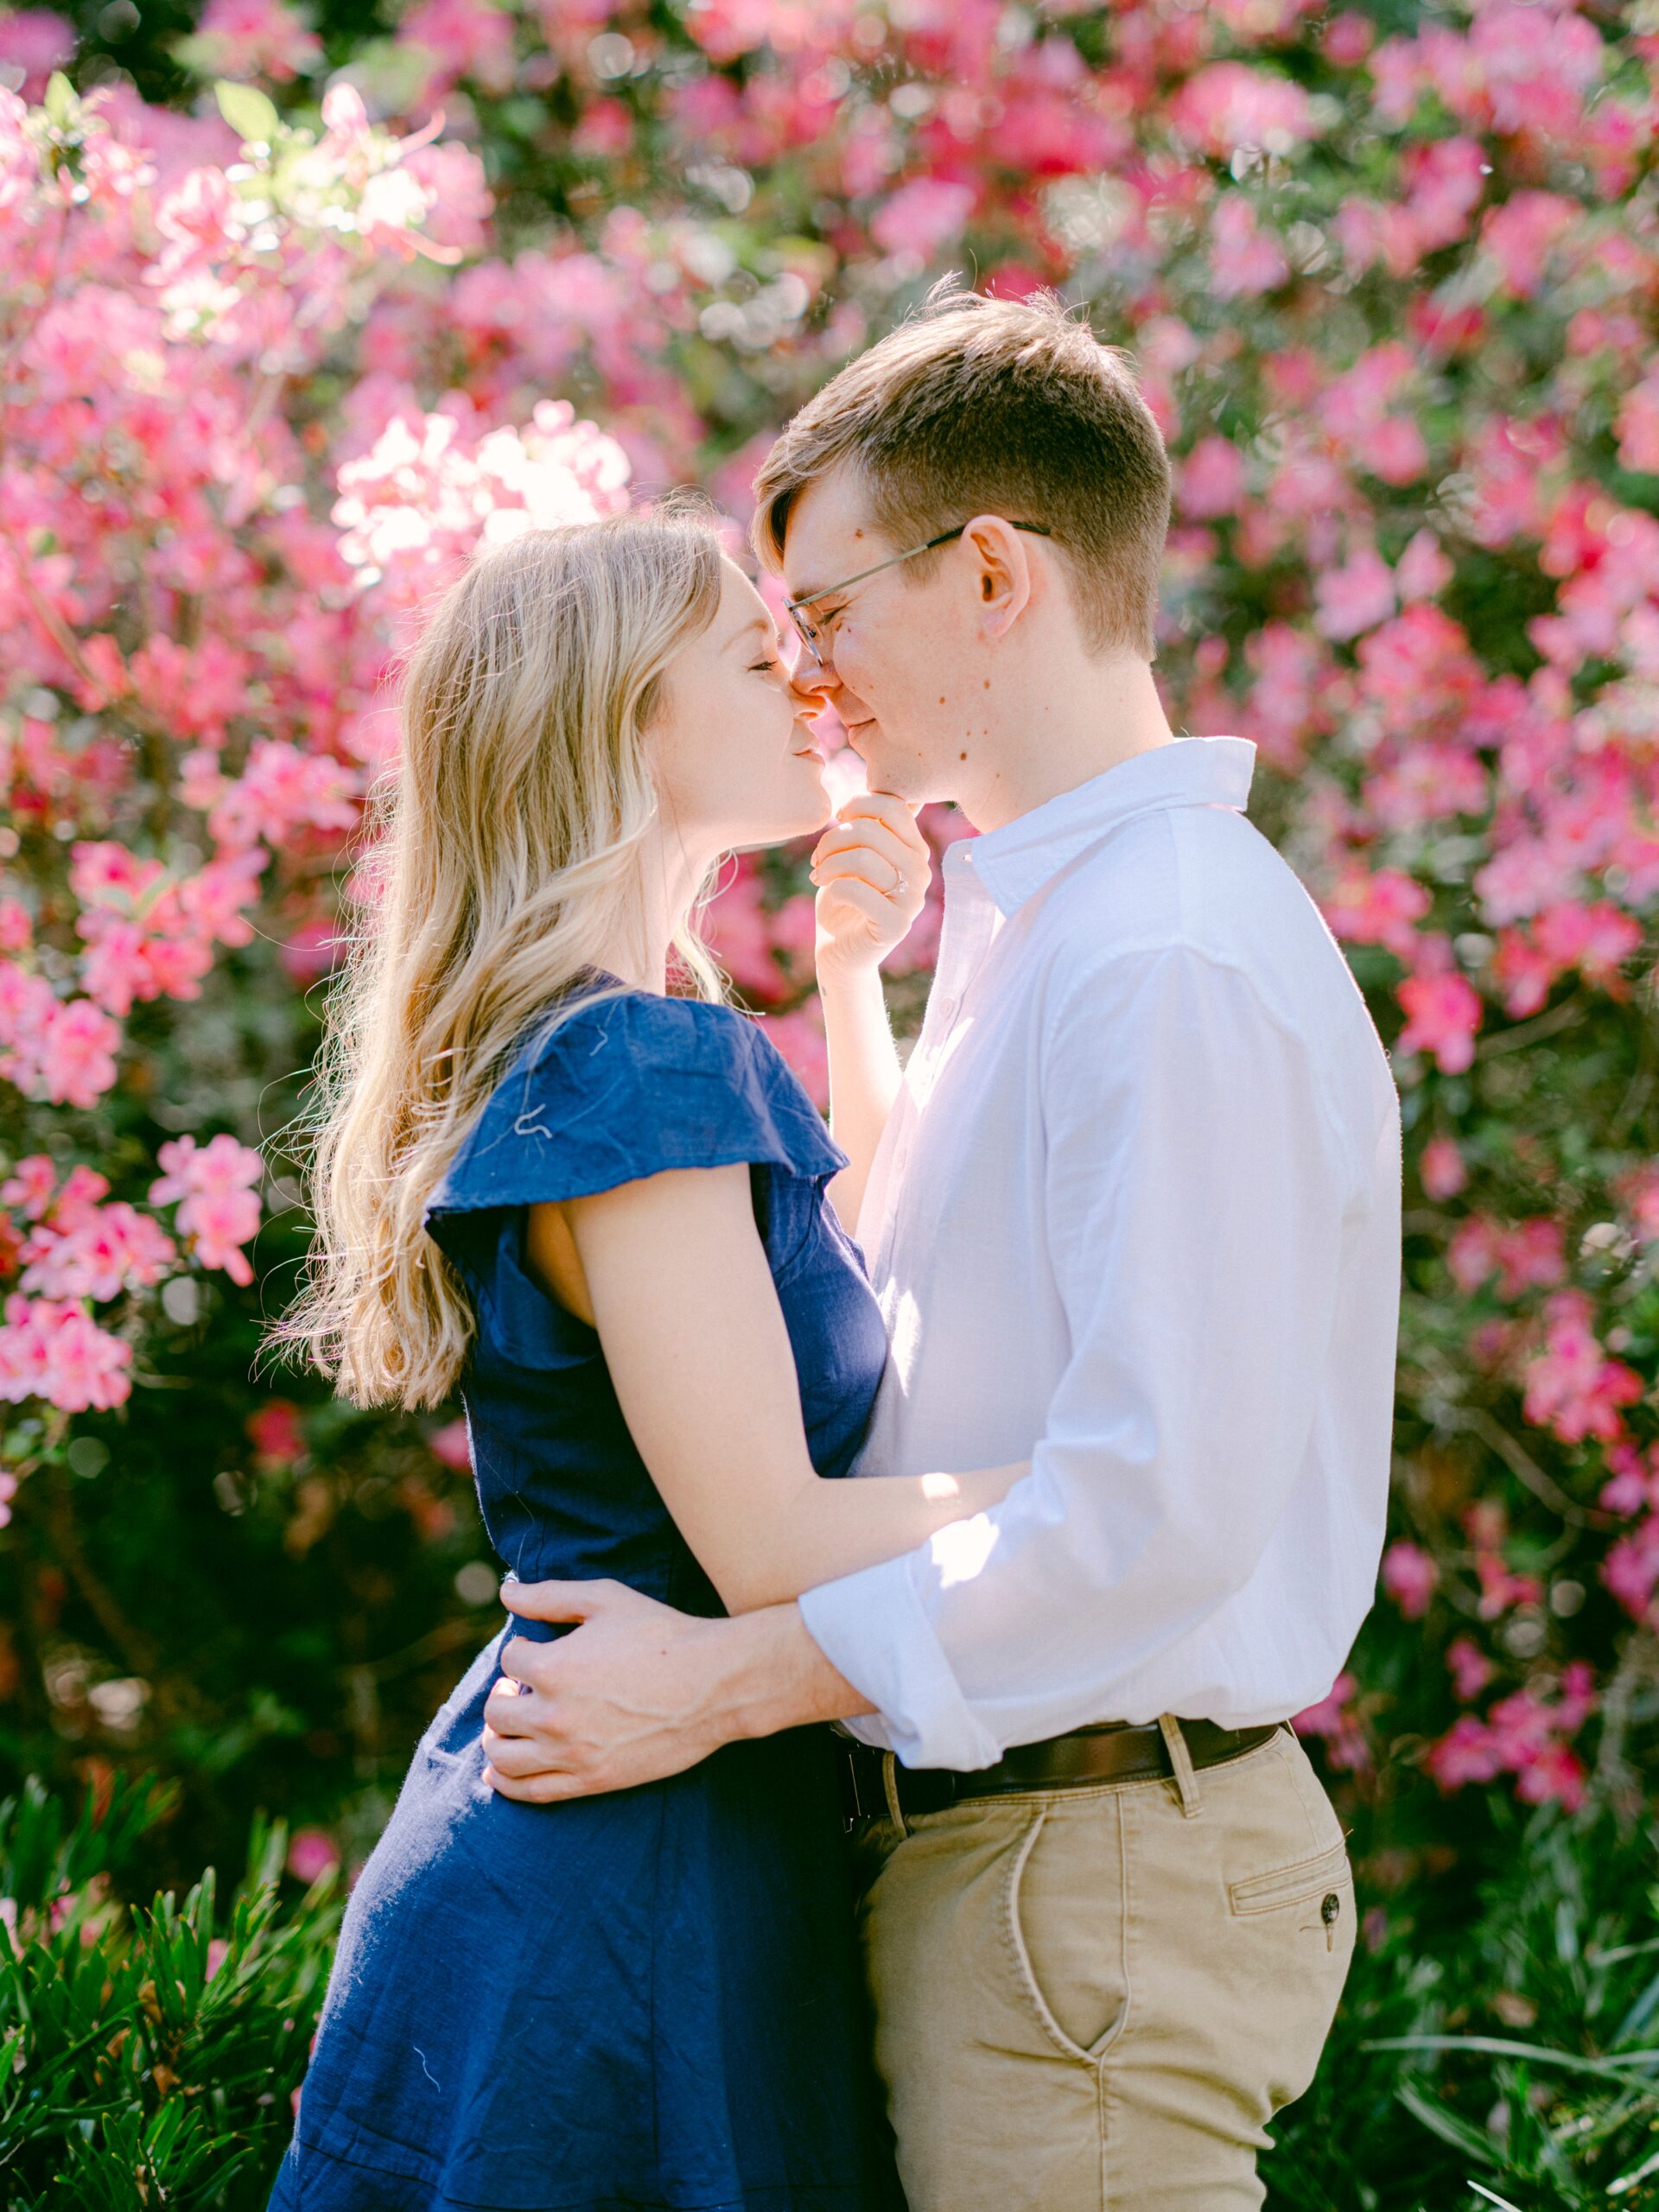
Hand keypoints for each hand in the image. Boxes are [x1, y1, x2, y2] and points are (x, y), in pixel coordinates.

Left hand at [482, 1578, 731, 1801]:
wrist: (713, 1685)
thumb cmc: (662, 1634)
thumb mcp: (606, 1600)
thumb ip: (550, 1596)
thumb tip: (504, 1592)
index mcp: (553, 1667)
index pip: (510, 1661)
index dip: (522, 1651)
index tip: (538, 1649)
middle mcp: (554, 1715)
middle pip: (497, 1712)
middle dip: (503, 1696)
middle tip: (518, 1688)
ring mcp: (571, 1753)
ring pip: (504, 1756)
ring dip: (495, 1738)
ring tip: (507, 1726)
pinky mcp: (591, 1780)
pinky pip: (530, 1791)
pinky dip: (505, 1782)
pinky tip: (498, 1771)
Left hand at [810, 792, 930, 979]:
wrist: (841, 951)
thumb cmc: (846, 898)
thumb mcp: (857, 853)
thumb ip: (873, 825)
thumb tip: (890, 786)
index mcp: (914, 848)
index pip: (892, 805)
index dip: (857, 805)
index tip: (838, 821)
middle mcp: (921, 872)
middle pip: (870, 830)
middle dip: (832, 839)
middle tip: (818, 858)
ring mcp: (912, 901)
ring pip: (861, 858)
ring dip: (829, 863)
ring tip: (819, 874)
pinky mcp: (895, 926)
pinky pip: (854, 890)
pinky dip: (833, 887)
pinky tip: (829, 894)